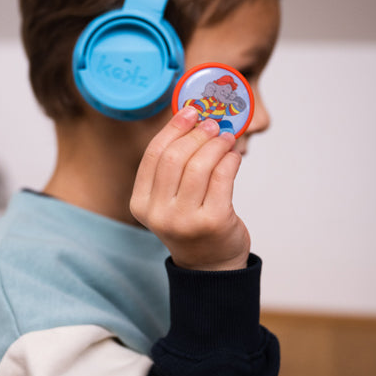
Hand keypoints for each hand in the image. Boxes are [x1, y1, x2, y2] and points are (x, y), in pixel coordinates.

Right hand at [130, 106, 249, 270]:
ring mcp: (185, 220)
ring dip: (216, 145)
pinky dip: (230, 160)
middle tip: (212, 124)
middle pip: (175, 158)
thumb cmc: (191, 223)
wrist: (210, 265)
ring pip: (199, 166)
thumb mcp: (170, 198)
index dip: (173, 128)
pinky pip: (222, 178)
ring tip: (226, 137)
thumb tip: (193, 119)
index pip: (154, 155)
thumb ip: (174, 166)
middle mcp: (159, 214)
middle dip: (196, 134)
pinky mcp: (213, 222)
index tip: (190, 111)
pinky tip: (234, 156)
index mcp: (141, 203)